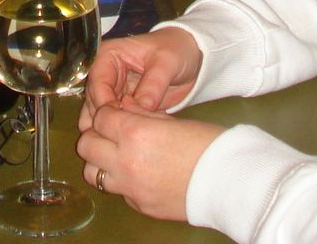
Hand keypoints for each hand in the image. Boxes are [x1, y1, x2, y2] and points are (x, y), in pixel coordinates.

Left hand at [76, 96, 224, 221]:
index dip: (107, 113)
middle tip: (112, 133)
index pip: (99, 117)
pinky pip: (117, 190)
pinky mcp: (139, 205)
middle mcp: (125, 162)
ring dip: (100, 161)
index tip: (116, 113)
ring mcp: (130, 187)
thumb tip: (122, 110)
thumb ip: (141, 116)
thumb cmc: (206, 143)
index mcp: (134, 133)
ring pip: (92, 173)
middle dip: (96, 136)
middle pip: (86, 145)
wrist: (230, 182)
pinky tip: (139, 173)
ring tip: (119, 155)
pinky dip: (121, 180)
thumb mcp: (170, 120)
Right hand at [81, 29, 202, 127]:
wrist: (188, 59)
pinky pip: (113, 122)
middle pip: (94, 102)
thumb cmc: (175, 51)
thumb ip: (154, 83)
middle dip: (108, 119)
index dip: (105, 103)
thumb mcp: (168, 62)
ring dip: (112, 127)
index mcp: (109, 55)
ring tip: (132, 138)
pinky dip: (121, 131)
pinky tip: (136, 138)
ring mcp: (112, 91)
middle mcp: (105, 73)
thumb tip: (142, 106)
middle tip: (126, 134)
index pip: (98, 82)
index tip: (120, 121)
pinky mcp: (121, 106)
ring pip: (100, 115)